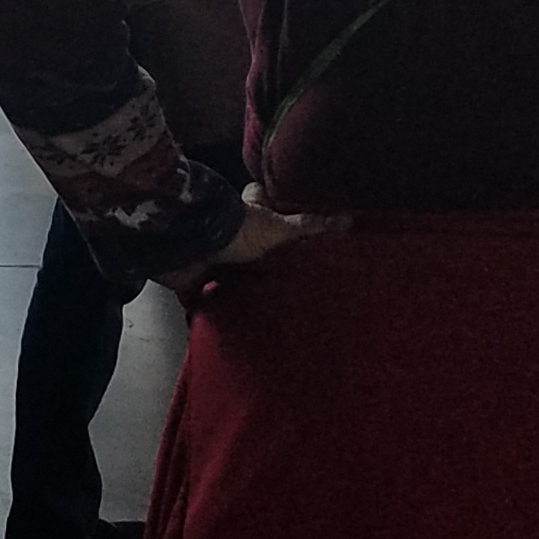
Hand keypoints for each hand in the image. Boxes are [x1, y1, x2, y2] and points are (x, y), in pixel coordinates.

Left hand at [154, 184, 348, 297]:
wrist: (188, 245)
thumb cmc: (236, 233)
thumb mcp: (280, 230)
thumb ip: (310, 227)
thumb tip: (349, 218)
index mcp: (247, 221)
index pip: (260, 208)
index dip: (270, 211)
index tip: (289, 231)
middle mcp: (227, 239)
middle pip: (244, 251)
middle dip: (256, 266)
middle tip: (280, 289)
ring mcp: (208, 260)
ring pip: (223, 277)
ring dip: (233, 292)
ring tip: (260, 314)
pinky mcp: (191, 283)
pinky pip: (196, 302)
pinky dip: (203, 314)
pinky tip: (222, 329)